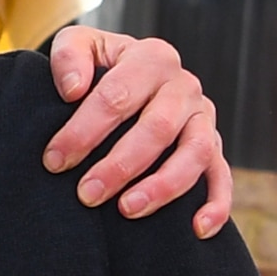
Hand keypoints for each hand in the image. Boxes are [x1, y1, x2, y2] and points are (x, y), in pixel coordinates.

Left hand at [42, 25, 238, 234]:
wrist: (126, 77)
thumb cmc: (97, 67)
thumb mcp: (78, 46)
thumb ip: (68, 56)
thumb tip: (74, 90)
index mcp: (151, 58)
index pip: (116, 96)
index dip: (84, 131)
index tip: (55, 161)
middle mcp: (183, 86)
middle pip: (157, 128)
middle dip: (119, 165)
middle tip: (86, 194)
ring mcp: (203, 118)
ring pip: (194, 154)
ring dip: (162, 186)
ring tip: (127, 210)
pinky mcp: (213, 147)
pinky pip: (222, 177)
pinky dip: (216, 204)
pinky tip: (197, 230)